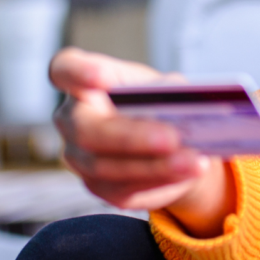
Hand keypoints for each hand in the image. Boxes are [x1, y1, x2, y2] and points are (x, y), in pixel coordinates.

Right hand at [50, 47, 232, 231]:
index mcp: (81, 79)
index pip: (65, 70)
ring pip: (107, 168)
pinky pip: (124, 190)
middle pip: (87, 130)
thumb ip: (167, 91)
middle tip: (171, 138)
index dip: (78, 73)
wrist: (166, 140)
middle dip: (131, 136)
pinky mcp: (98, 187)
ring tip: (193, 161)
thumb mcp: (164, 87)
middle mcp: (71, 119)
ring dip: (155, 166)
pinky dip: (160, 181)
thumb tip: (182, 104)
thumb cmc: (157, 101)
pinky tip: (188, 173)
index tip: (101, 77)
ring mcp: (79, 157)